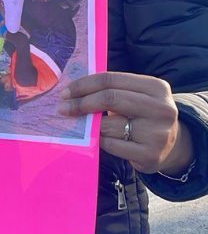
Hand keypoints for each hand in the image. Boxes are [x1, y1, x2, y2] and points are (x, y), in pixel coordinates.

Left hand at [59, 71, 193, 173]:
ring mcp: (157, 133)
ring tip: (83, 125)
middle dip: (81, 103)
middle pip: (110, 98)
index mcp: (156, 87)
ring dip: (89, 125)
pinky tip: (99, 139)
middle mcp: (161, 108)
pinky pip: (110, 145)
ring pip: (108, 125)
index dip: (83, 85)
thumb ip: (110, 90)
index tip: (65, 93)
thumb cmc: (141, 116)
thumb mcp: (135, 97)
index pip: (110, 79)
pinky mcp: (149, 154)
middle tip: (63, 109)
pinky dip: (99, 141)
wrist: (170, 146)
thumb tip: (71, 92)